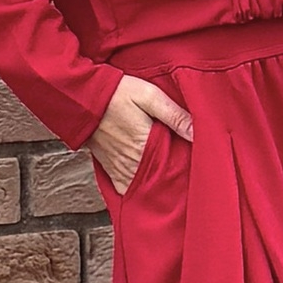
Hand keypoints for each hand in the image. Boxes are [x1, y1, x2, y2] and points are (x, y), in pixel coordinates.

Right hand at [86, 75, 193, 193]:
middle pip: (160, 181)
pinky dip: (139, 186)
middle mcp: (132, 165)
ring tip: (171, 175)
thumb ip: (174, 115)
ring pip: (145, 187)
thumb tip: (198, 132)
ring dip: (157, 183)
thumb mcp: (150, 96)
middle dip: (174, 178)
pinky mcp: (110, 170)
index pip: (174, 168)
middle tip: (187, 170)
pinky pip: (128, 188)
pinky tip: (149, 179)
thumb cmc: (118, 93)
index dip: (187, 166)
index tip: (198, 162)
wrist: (84, 99)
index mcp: (145, 147)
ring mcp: (120, 170)